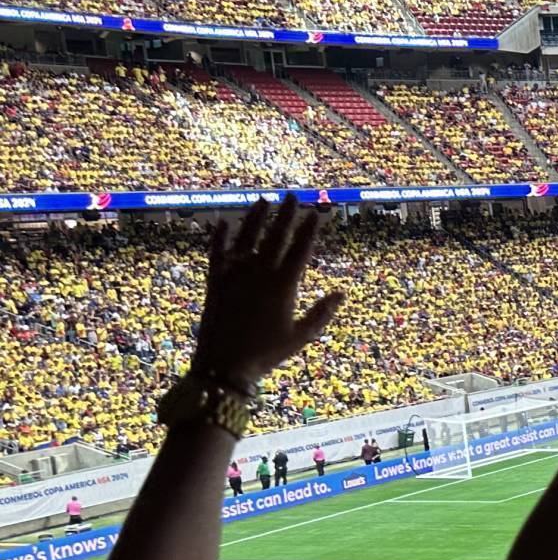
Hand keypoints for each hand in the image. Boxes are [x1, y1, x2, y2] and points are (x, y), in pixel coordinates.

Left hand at [191, 198, 344, 388]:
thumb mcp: (301, 336)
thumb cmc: (267, 353)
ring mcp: (234, 273)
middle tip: (292, 195)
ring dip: (255, 217)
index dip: (310, 230)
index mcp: (284, 285)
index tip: (316, 213)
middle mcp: (259, 272)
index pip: (301, 249)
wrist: (223, 364)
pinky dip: (219, 235)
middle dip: (286, 214)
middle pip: (275, 235)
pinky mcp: (214, 279)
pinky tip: (222, 222)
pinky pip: (216, 251)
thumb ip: (322, 313)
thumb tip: (342, 293)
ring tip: (263, 201)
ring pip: (246, 236)